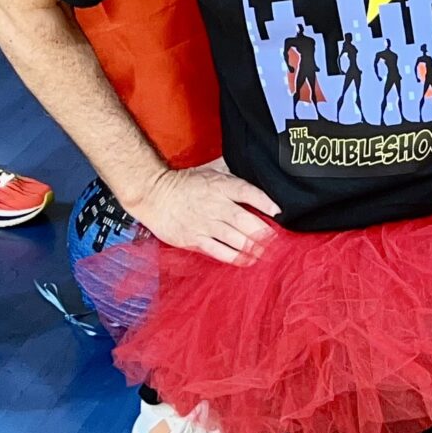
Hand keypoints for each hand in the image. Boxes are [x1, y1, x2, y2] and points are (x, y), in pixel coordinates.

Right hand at [131, 163, 281, 263]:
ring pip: (235, 238)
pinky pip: (219, 251)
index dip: (264, 201)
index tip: (278, 211)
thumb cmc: (184, 183)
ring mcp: (204, 224)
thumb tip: (255, 179)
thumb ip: (231, 178)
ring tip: (268, 253)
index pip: (246, 192)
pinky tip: (248, 260)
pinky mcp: (194, 239)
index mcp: (220, 186)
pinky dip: (236, 257)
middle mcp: (214, 205)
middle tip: (277, 240)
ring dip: (254, 247)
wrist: (154, 195)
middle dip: (264, 232)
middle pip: (244, 220)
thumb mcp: (210, 172)